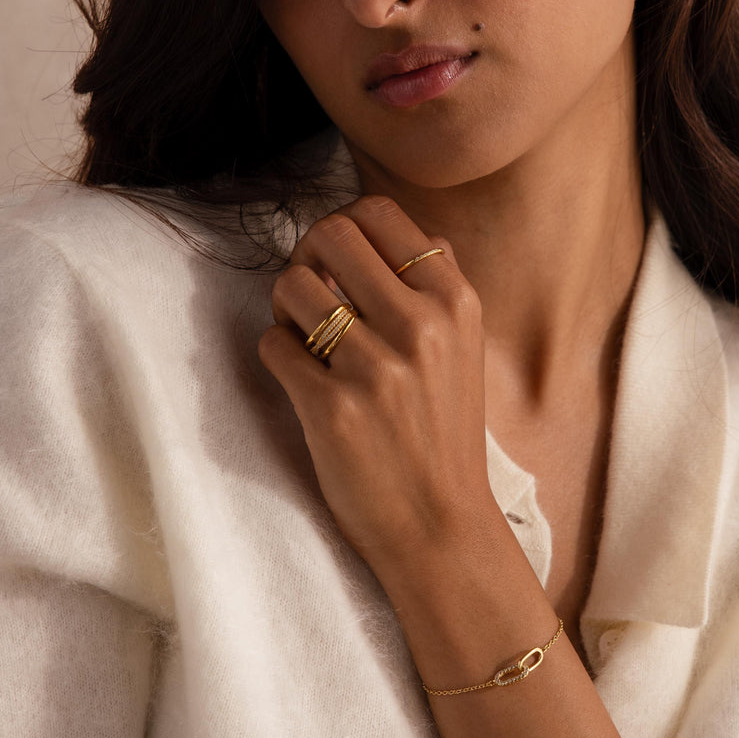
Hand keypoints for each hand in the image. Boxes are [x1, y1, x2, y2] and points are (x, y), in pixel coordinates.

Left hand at [258, 195, 497, 580]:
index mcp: (456, 302)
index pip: (378, 212)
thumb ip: (431, 285)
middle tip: (309, 296)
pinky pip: (273, 345)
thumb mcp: (465, 350)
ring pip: (290, 286)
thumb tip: (378, 230)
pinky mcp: (333, 409)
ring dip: (285, 310)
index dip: (342, 228)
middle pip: (329, 234)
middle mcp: (421, 326)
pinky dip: (277, 357)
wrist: (442, 525)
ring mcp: (377, 368)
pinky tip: (303, 383)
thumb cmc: (444, 436)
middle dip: (306, 258)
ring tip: (305, 343)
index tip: (336, 263)